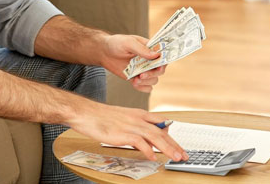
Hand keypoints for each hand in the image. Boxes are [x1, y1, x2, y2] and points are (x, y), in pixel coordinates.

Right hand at [67, 100, 187, 161]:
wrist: (85, 113)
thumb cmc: (101, 117)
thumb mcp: (123, 118)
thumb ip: (136, 125)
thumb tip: (147, 137)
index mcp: (138, 114)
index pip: (160, 125)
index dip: (171, 136)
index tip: (179, 146)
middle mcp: (137, 118)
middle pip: (161, 131)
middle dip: (174, 144)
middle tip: (183, 155)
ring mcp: (130, 125)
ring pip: (155, 136)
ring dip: (167, 148)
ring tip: (175, 157)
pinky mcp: (122, 133)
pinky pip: (140, 142)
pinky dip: (148, 150)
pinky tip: (153, 157)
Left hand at [100, 34, 167, 92]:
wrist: (104, 52)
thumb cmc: (116, 43)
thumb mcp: (128, 43)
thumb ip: (141, 49)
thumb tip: (156, 55)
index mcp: (150, 48)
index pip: (163, 56)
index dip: (164, 61)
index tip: (159, 66)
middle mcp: (149, 60)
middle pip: (160, 70)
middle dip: (153, 74)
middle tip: (142, 74)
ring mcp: (143, 69)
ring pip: (154, 80)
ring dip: (147, 82)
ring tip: (135, 79)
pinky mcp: (136, 77)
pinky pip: (146, 87)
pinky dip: (142, 88)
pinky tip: (134, 83)